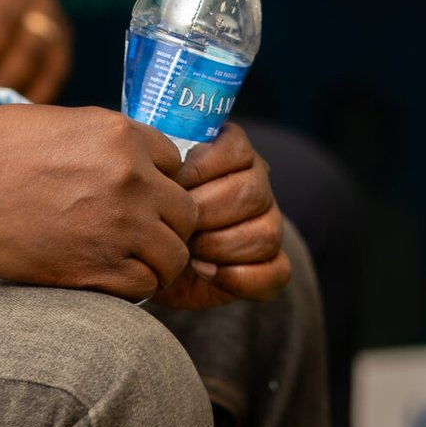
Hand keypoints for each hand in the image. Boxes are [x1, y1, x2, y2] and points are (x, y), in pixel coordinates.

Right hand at [0, 104, 198, 300]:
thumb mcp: (62, 126)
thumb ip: (107, 149)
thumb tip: (134, 172)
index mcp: (122, 136)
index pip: (177, 165)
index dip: (160, 185)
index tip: (140, 199)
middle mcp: (131, 178)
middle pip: (187, 214)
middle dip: (168, 227)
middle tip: (140, 238)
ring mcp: (116, 225)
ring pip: (173, 256)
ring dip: (155, 263)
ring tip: (125, 264)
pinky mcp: (92, 268)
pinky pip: (141, 287)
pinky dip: (130, 288)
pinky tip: (104, 279)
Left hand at [151, 122, 288, 311]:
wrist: (154, 258)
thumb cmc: (150, 212)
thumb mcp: (148, 183)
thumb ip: (158, 167)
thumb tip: (159, 168)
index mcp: (232, 156)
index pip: (238, 149)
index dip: (202, 168)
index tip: (173, 184)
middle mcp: (257, 186)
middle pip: (252, 194)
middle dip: (206, 212)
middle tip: (176, 224)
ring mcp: (269, 225)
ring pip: (266, 233)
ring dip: (220, 246)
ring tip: (187, 250)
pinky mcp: (272, 265)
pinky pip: (276, 271)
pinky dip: (239, 277)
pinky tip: (205, 272)